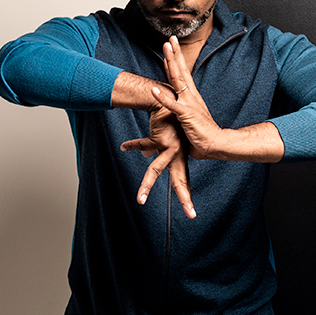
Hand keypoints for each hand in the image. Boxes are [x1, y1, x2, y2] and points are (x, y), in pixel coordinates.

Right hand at [120, 104, 196, 218]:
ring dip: (146, 186)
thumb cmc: (168, 119)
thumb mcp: (162, 137)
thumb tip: (146, 155)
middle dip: (185, 199)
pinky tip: (124, 147)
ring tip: (139, 200)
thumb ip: (154, 148)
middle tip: (191, 215)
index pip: (183, 179)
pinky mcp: (161, 140)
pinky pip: (143, 145)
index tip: (191, 212)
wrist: (170, 100)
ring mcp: (170, 149)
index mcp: (179, 157)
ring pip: (156, 171)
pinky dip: (132, 145)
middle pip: (180, 181)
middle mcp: (177, 155)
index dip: (186, 196)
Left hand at [152, 36, 224, 159]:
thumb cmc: (202, 134)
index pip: (182, 74)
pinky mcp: (186, 115)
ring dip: (170, 65)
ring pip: (177, 80)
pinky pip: (172, 105)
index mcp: (192, 96)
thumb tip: (175, 109)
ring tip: (165, 51)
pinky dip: (162, 97)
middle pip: (181, 71)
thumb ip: (181, 111)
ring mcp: (188, 104)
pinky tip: (153, 89)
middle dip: (175, 54)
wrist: (215, 144)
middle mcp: (191, 96)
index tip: (170, 48)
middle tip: (170, 39)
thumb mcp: (190, 118)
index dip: (175, 60)